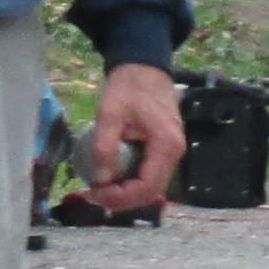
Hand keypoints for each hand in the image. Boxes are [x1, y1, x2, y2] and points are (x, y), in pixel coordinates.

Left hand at [81, 61, 184, 213]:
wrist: (144, 68)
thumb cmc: (128, 87)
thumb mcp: (109, 114)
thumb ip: (105, 147)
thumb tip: (101, 180)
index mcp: (166, 146)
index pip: (147, 187)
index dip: (121, 197)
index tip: (95, 194)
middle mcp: (175, 153)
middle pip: (152, 192)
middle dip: (122, 200)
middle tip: (93, 196)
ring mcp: (172, 152)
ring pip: (151, 186)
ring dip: (126, 194)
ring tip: (99, 191)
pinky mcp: (163, 149)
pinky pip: (149, 174)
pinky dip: (130, 183)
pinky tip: (110, 180)